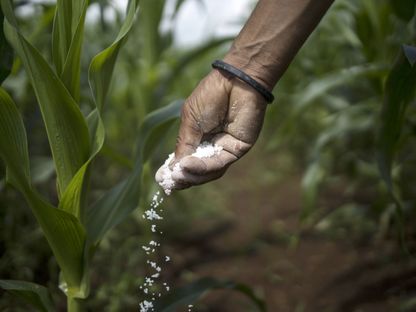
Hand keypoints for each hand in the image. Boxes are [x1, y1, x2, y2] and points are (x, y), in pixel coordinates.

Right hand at [156, 68, 266, 189]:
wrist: (234, 81)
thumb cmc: (210, 96)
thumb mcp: (190, 122)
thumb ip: (184, 146)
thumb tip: (172, 171)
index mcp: (199, 138)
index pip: (187, 161)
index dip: (175, 171)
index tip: (161, 179)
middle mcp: (212, 147)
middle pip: (198, 171)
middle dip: (183, 178)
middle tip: (170, 182)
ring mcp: (225, 149)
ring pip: (209, 172)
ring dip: (192, 175)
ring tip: (178, 174)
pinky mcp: (237, 150)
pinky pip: (219, 163)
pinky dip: (203, 167)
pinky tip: (188, 164)